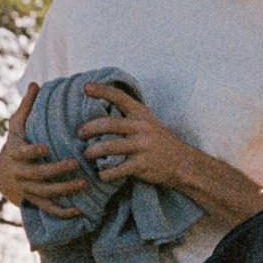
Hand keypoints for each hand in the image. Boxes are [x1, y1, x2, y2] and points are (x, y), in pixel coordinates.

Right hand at [0, 83, 87, 215]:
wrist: (4, 173)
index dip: (32, 152)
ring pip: (46, 193)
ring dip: (65, 190)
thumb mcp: (17, 125)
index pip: (22, 153)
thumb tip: (35, 83)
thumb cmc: (16, 143)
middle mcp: (20, 173)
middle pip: (38, 175)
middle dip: (57, 171)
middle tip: (76, 164)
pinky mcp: (35, 201)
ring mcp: (28, 189)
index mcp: (15, 153)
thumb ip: (27, 107)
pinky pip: (49, 209)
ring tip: (84, 184)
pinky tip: (79, 211)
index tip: (45, 147)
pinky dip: (63, 212)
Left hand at [78, 81, 195, 190]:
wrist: (182, 162)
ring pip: (109, 147)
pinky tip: (101, 175)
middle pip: (108, 124)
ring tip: (87, 155)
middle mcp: (142, 127)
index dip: (101, 91)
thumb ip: (128, 116)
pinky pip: (118, 169)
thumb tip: (98, 113)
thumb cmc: (158, 141)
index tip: (85, 87)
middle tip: (80, 134)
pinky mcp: (142, 165)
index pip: (119, 96)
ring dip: (92, 152)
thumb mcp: (147, 122)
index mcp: (141, 113)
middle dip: (89, 129)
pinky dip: (105, 173)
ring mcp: (142, 146)